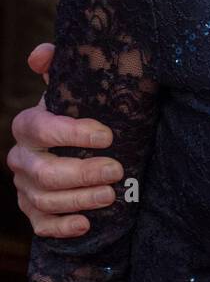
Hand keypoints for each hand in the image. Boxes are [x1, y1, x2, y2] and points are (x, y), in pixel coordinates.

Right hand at [6, 43, 123, 237]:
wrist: (72, 145)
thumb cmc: (76, 114)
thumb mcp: (70, 88)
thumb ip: (58, 65)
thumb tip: (40, 54)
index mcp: (27, 125)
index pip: (42, 129)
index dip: (72, 133)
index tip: (107, 135)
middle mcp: (21, 157)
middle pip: (45, 171)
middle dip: (82, 173)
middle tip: (117, 169)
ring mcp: (24, 187)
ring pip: (45, 199)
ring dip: (80, 199)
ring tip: (111, 195)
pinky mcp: (33, 212)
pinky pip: (41, 226)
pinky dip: (62, 227)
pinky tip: (86, 224)